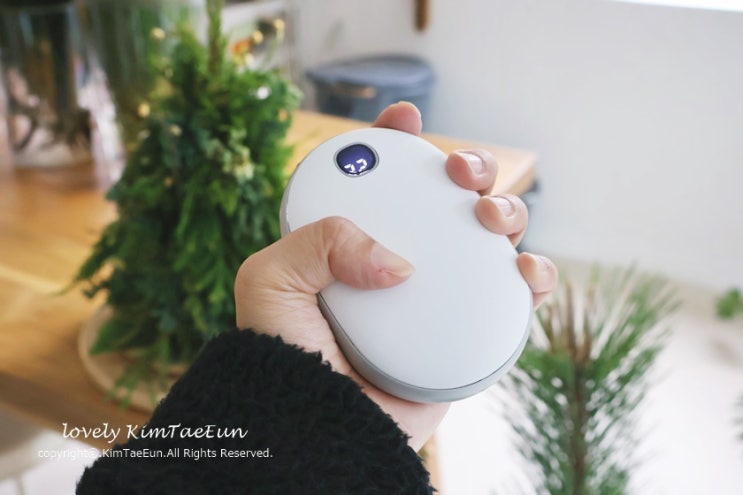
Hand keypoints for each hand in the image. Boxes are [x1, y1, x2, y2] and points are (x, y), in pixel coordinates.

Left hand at [234, 102, 557, 450]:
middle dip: (466, 167)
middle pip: (446, 198)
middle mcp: (399, 261)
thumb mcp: (270, 282)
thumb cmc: (283, 361)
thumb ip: (317, 241)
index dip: (393, 139)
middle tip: (459, 171)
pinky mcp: (469, 329)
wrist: (319, 431)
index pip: (377, 179)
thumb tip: (398, 260)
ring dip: (506, 210)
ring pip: (489, 236)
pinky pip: (514, 296)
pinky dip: (533, 276)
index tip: (405, 116)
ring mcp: (438, 294)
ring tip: (491, 218)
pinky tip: (526, 271)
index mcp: (351, 243)